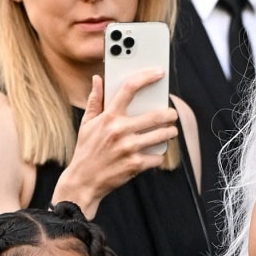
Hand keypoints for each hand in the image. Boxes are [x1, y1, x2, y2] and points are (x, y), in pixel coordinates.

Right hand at [54, 72, 179, 216]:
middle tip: (172, 114)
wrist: (83, 181)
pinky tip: (156, 153)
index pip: (129, 88)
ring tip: (170, 131)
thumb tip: (97, 79)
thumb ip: (95, 100)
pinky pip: (156, 157)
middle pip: (155, 115)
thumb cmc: (86, 151)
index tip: (158, 73)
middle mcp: (120, 130)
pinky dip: (159, 155)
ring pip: (161, 136)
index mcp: (108, 116)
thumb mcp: (86, 123)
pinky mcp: (134, 165)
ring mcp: (128, 148)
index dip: (146, 77)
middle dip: (169, 114)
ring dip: (170, 133)